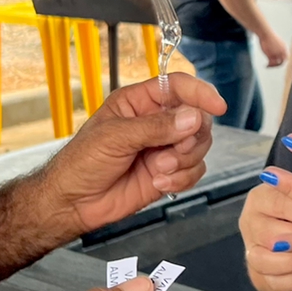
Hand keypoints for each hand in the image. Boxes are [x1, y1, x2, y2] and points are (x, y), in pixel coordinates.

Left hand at [43, 72, 225, 230]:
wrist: (74, 203)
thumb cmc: (82, 163)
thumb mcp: (115, 137)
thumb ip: (155, 127)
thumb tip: (192, 117)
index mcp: (139, 102)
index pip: (178, 87)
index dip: (200, 93)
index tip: (217, 106)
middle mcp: (156, 122)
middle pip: (197, 118)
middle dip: (191, 138)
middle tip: (173, 151)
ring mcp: (164, 148)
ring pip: (199, 146)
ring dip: (184, 161)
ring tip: (158, 170)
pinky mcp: (169, 172)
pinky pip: (195, 171)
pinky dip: (183, 179)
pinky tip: (160, 183)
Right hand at [258, 31, 288, 67]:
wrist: (266, 33)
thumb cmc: (269, 35)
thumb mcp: (276, 42)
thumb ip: (278, 47)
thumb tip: (275, 50)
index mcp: (284, 48)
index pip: (286, 57)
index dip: (282, 61)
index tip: (277, 62)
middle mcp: (282, 51)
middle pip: (282, 61)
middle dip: (278, 65)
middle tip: (273, 65)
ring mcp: (277, 54)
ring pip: (277, 63)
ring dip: (273, 66)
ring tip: (268, 66)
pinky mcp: (271, 55)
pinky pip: (271, 63)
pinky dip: (269, 66)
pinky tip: (266, 66)